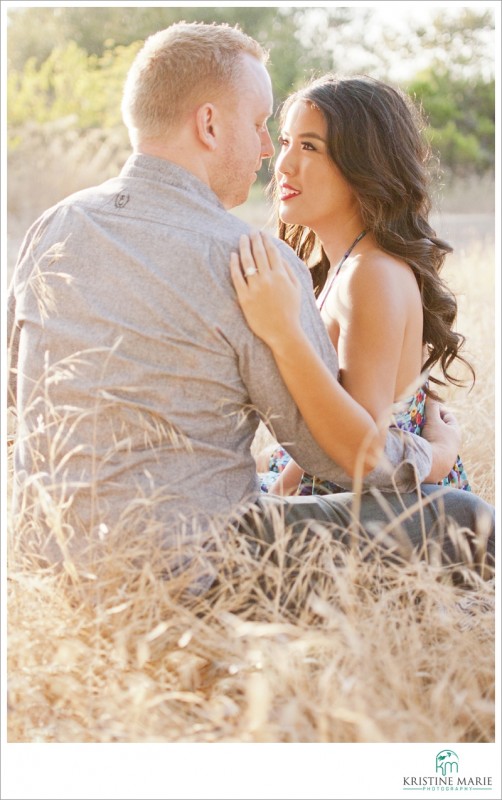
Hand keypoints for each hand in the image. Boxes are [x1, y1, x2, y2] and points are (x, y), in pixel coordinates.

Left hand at [230, 231, 302, 348]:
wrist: (283, 332)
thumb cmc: (291, 311)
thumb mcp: (296, 288)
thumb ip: (289, 270)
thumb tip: (281, 255)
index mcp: (281, 275)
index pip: (272, 252)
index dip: (266, 240)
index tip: (261, 233)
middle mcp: (268, 278)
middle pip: (259, 253)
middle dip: (254, 239)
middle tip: (250, 232)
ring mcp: (255, 288)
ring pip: (247, 262)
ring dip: (244, 247)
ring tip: (241, 239)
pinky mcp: (245, 298)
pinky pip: (237, 277)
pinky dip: (234, 265)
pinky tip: (232, 256)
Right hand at [422, 398, 460, 482]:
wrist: (435, 464)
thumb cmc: (437, 440)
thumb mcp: (434, 421)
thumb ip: (432, 407)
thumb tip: (433, 391)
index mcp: (455, 431)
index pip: (447, 416)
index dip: (437, 410)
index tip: (427, 407)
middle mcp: (452, 442)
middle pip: (440, 427)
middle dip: (429, 422)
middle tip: (418, 417)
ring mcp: (444, 452)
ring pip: (433, 438)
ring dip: (425, 433)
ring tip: (414, 429)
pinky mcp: (436, 460)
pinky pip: (429, 448)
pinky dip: (423, 444)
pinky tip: (415, 442)